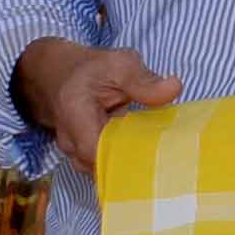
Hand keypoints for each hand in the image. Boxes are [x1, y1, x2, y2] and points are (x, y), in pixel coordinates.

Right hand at [15, 39, 178, 171]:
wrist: (60, 77)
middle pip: (102, 166)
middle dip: (133, 165)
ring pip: (104, 171)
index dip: (126, 158)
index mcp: (75, 115)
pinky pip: (106, 168)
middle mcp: (70, 141)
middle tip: (166, 157)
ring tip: (157, 156)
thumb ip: (143, 79)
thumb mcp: (118, 64)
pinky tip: (145, 155)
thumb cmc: (90, 70)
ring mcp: (75, 153)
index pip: (96, 151)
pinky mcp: (84, 159)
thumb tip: (174, 88)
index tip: (156, 152)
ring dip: (129, 165)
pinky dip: (125, 163)